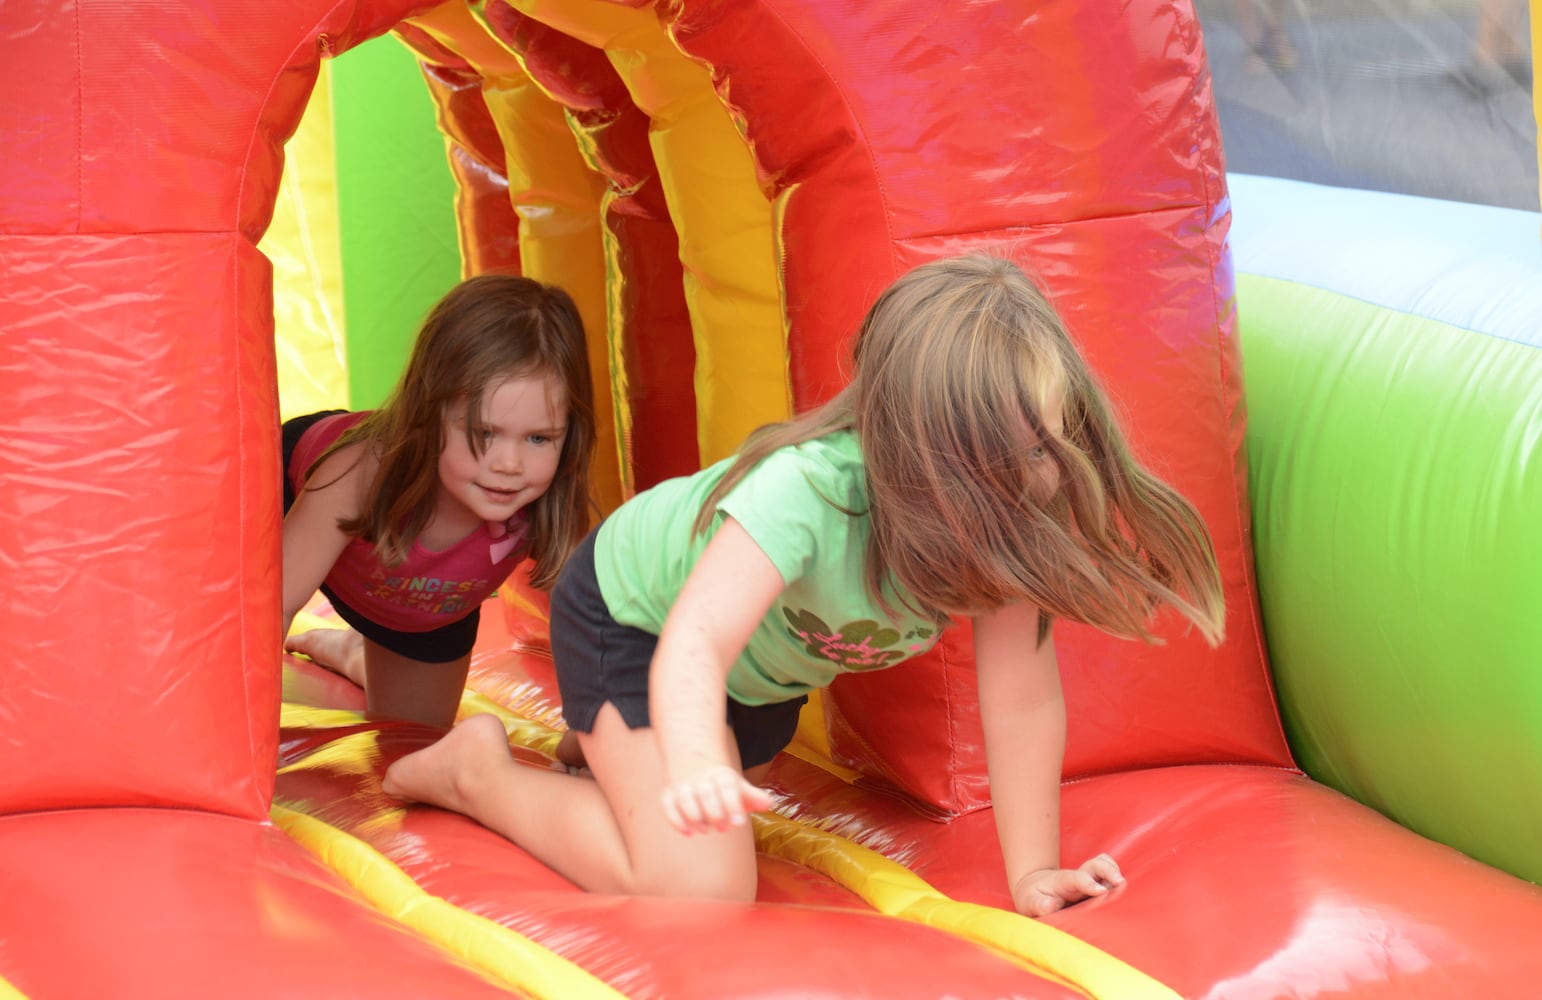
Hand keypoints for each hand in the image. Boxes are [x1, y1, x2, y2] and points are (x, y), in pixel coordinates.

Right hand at [659, 764, 773, 835]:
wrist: (695, 765)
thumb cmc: (723, 786)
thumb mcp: (740, 788)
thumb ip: (754, 797)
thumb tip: (769, 803)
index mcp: (722, 775)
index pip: (727, 787)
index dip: (732, 805)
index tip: (738, 823)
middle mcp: (701, 778)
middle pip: (706, 792)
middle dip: (714, 813)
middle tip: (723, 829)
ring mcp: (683, 785)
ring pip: (685, 798)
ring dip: (695, 817)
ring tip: (706, 831)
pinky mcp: (669, 795)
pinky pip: (668, 805)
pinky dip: (675, 819)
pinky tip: (688, 833)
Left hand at [1011, 853, 1123, 916]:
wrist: (1036, 888)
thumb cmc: (1035, 898)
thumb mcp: (1030, 902)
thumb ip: (1039, 904)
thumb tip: (1051, 905)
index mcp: (1063, 882)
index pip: (1077, 878)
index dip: (1089, 883)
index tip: (1101, 892)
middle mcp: (1078, 877)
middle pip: (1095, 864)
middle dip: (1108, 870)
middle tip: (1120, 882)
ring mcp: (1089, 879)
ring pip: (1105, 865)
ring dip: (1114, 871)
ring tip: (1124, 884)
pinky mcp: (1096, 885)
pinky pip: (1109, 874)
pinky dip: (1117, 877)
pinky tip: (1122, 889)